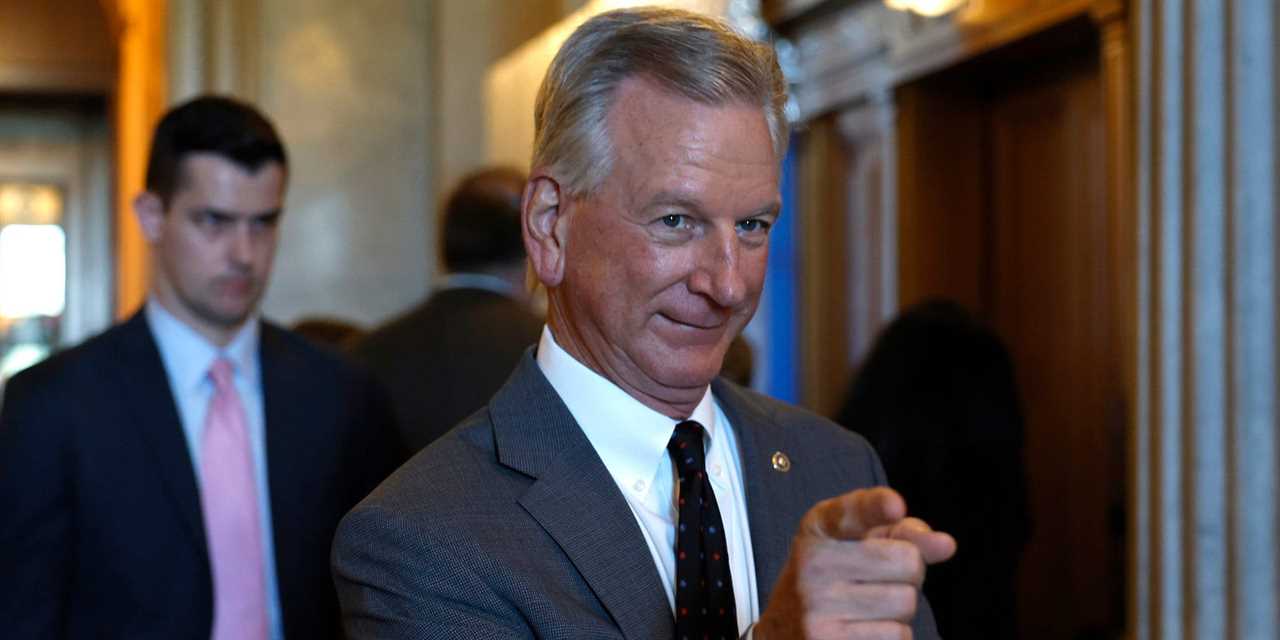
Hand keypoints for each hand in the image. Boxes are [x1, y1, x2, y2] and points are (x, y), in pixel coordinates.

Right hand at [754, 487, 955, 638]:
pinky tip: (863, 631)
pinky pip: (897, 637)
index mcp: (818, 528)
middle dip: (907, 575)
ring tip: (866, 610)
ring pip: (906, 604)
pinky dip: (891, 636)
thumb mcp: (856, 544)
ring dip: (899, 612)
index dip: (878, 506)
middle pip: (908, 562)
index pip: (853, 510)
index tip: (895, 507)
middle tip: (878, 582)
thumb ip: (901, 533)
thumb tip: (945, 544)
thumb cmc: (833, 579)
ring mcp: (817, 606)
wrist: (784, 628)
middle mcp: (812, 563)